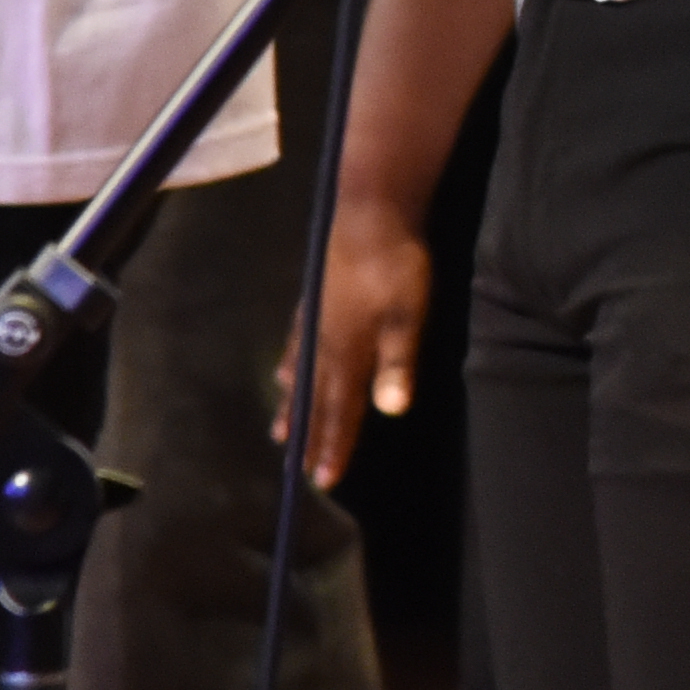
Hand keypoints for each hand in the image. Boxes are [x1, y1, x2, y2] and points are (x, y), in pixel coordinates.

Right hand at [294, 196, 434, 489]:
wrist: (370, 210)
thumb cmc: (397, 263)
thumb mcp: (409, 313)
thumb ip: (399, 360)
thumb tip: (392, 410)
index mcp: (349, 351)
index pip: (341, 408)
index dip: (334, 444)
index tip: (324, 479)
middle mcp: (324, 342)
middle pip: (315, 397)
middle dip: (309, 434)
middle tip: (296, 470)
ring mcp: (315, 320)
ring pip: (300, 375)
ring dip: (293, 406)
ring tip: (280, 433)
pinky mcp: (313, 299)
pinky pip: (295, 345)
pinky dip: (289, 366)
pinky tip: (283, 372)